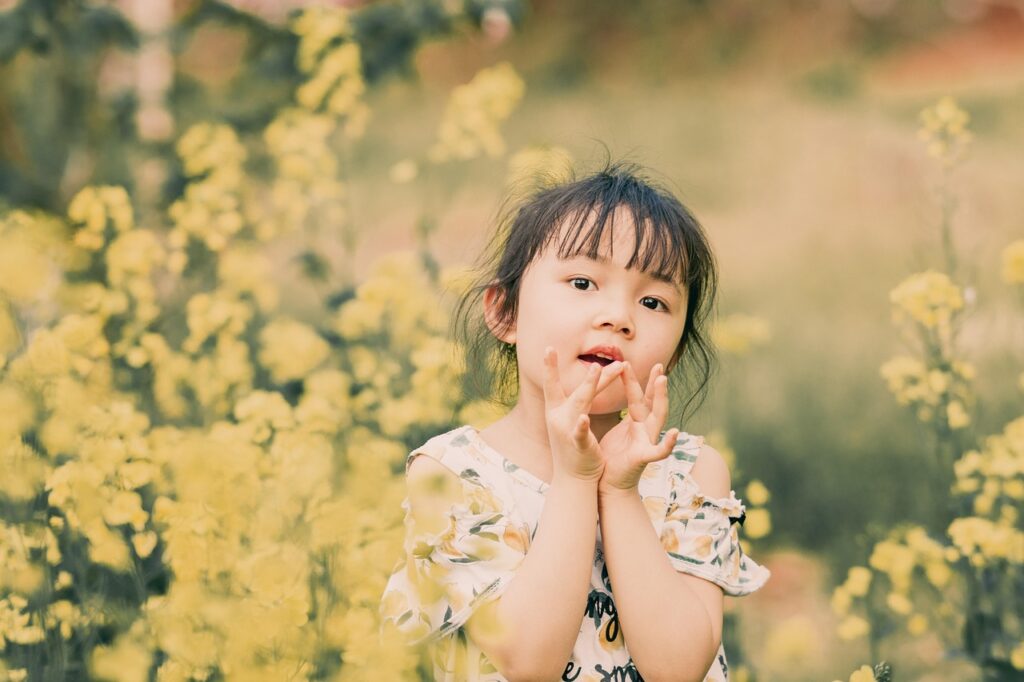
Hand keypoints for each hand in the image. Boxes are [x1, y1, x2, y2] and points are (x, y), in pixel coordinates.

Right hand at [542, 346, 623, 481]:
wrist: (572, 479)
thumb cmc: (573, 445)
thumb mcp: (572, 418)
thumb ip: (580, 397)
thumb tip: (589, 374)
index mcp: (556, 411)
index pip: (552, 385)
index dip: (549, 367)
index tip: (548, 348)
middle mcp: (558, 418)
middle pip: (575, 390)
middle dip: (583, 372)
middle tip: (588, 352)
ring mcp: (566, 431)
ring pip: (580, 403)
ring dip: (589, 385)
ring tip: (597, 368)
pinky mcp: (577, 444)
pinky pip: (579, 432)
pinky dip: (581, 425)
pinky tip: (584, 418)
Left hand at [598, 361, 678, 495]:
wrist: (608, 484)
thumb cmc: (611, 457)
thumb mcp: (617, 430)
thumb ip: (622, 415)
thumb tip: (614, 397)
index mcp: (636, 422)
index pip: (637, 397)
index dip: (634, 380)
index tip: (628, 362)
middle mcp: (645, 430)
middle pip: (652, 404)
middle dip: (656, 385)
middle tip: (659, 366)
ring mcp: (647, 442)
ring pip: (658, 418)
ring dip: (661, 399)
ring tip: (662, 381)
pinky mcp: (644, 458)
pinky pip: (659, 451)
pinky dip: (667, 443)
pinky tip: (674, 433)